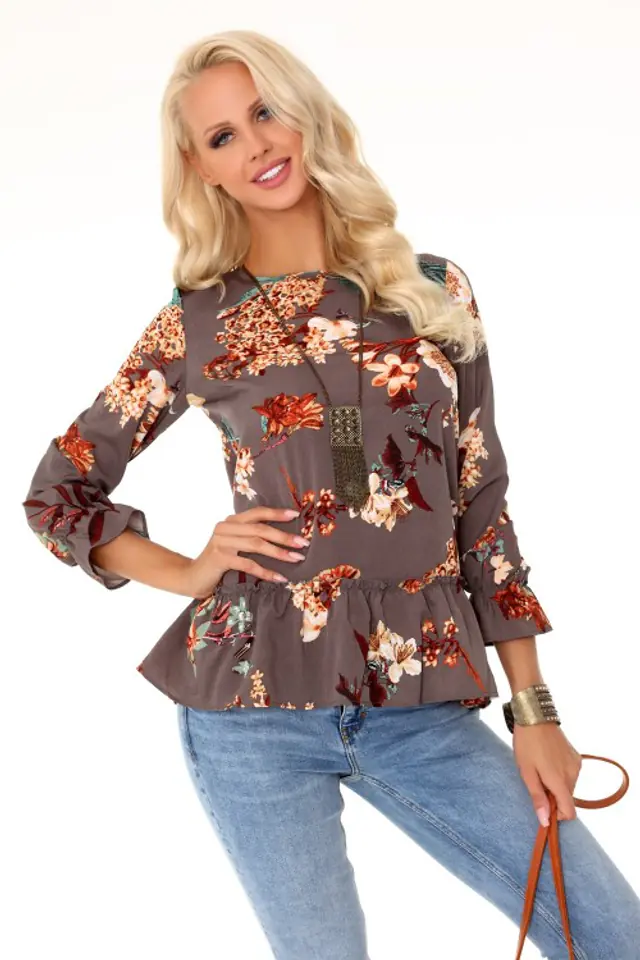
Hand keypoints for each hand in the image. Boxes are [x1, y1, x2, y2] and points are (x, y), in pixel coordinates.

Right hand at [184, 506, 308, 598]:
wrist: (193, 577)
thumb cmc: (219, 561)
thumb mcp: (234, 544)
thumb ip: (250, 537)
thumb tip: (282, 537)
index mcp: (231, 521)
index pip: (257, 513)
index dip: (277, 513)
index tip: (296, 515)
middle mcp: (225, 527)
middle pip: (260, 529)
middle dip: (284, 536)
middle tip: (303, 543)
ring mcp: (221, 542)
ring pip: (256, 545)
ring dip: (279, 552)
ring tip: (296, 558)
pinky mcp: (219, 558)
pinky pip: (248, 564)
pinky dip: (266, 571)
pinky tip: (279, 577)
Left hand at [512, 722, 582, 827]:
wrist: (535, 715)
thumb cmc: (527, 744)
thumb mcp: (526, 772)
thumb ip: (538, 797)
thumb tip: (546, 822)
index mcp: (560, 781)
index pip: (570, 812)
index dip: (558, 815)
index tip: (544, 806)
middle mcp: (573, 775)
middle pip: (567, 798)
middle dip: (553, 796)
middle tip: (536, 780)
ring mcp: (576, 764)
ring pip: (569, 786)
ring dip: (556, 784)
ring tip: (540, 767)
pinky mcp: (576, 756)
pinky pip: (571, 774)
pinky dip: (561, 774)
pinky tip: (548, 760)